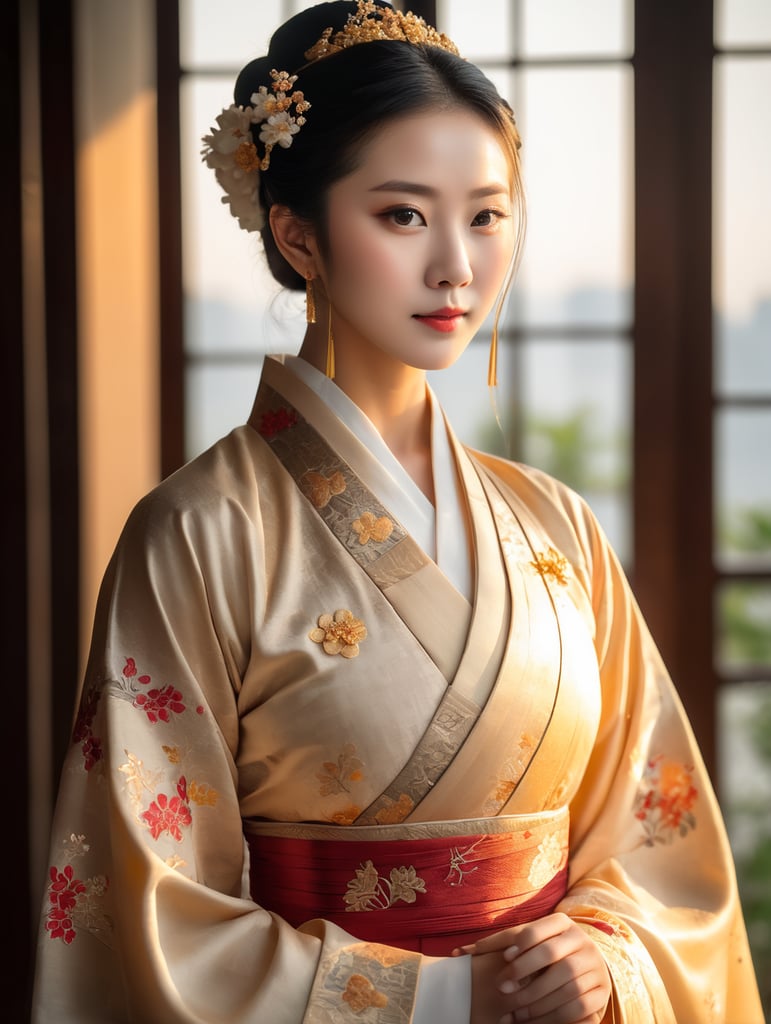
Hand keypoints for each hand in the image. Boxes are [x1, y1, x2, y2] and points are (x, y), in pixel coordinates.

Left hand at [461, 913, 611, 1023]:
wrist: (587, 965)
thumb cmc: (545, 951)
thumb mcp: (528, 942)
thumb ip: (499, 944)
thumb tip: (458, 952)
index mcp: (562, 922)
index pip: (536, 930)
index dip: (519, 945)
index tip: (504, 959)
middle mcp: (581, 941)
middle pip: (550, 955)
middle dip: (523, 973)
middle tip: (502, 988)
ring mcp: (594, 966)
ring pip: (565, 983)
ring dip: (535, 1001)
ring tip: (513, 1013)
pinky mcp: (601, 992)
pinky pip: (577, 1007)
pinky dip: (552, 1017)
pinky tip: (531, 1022)